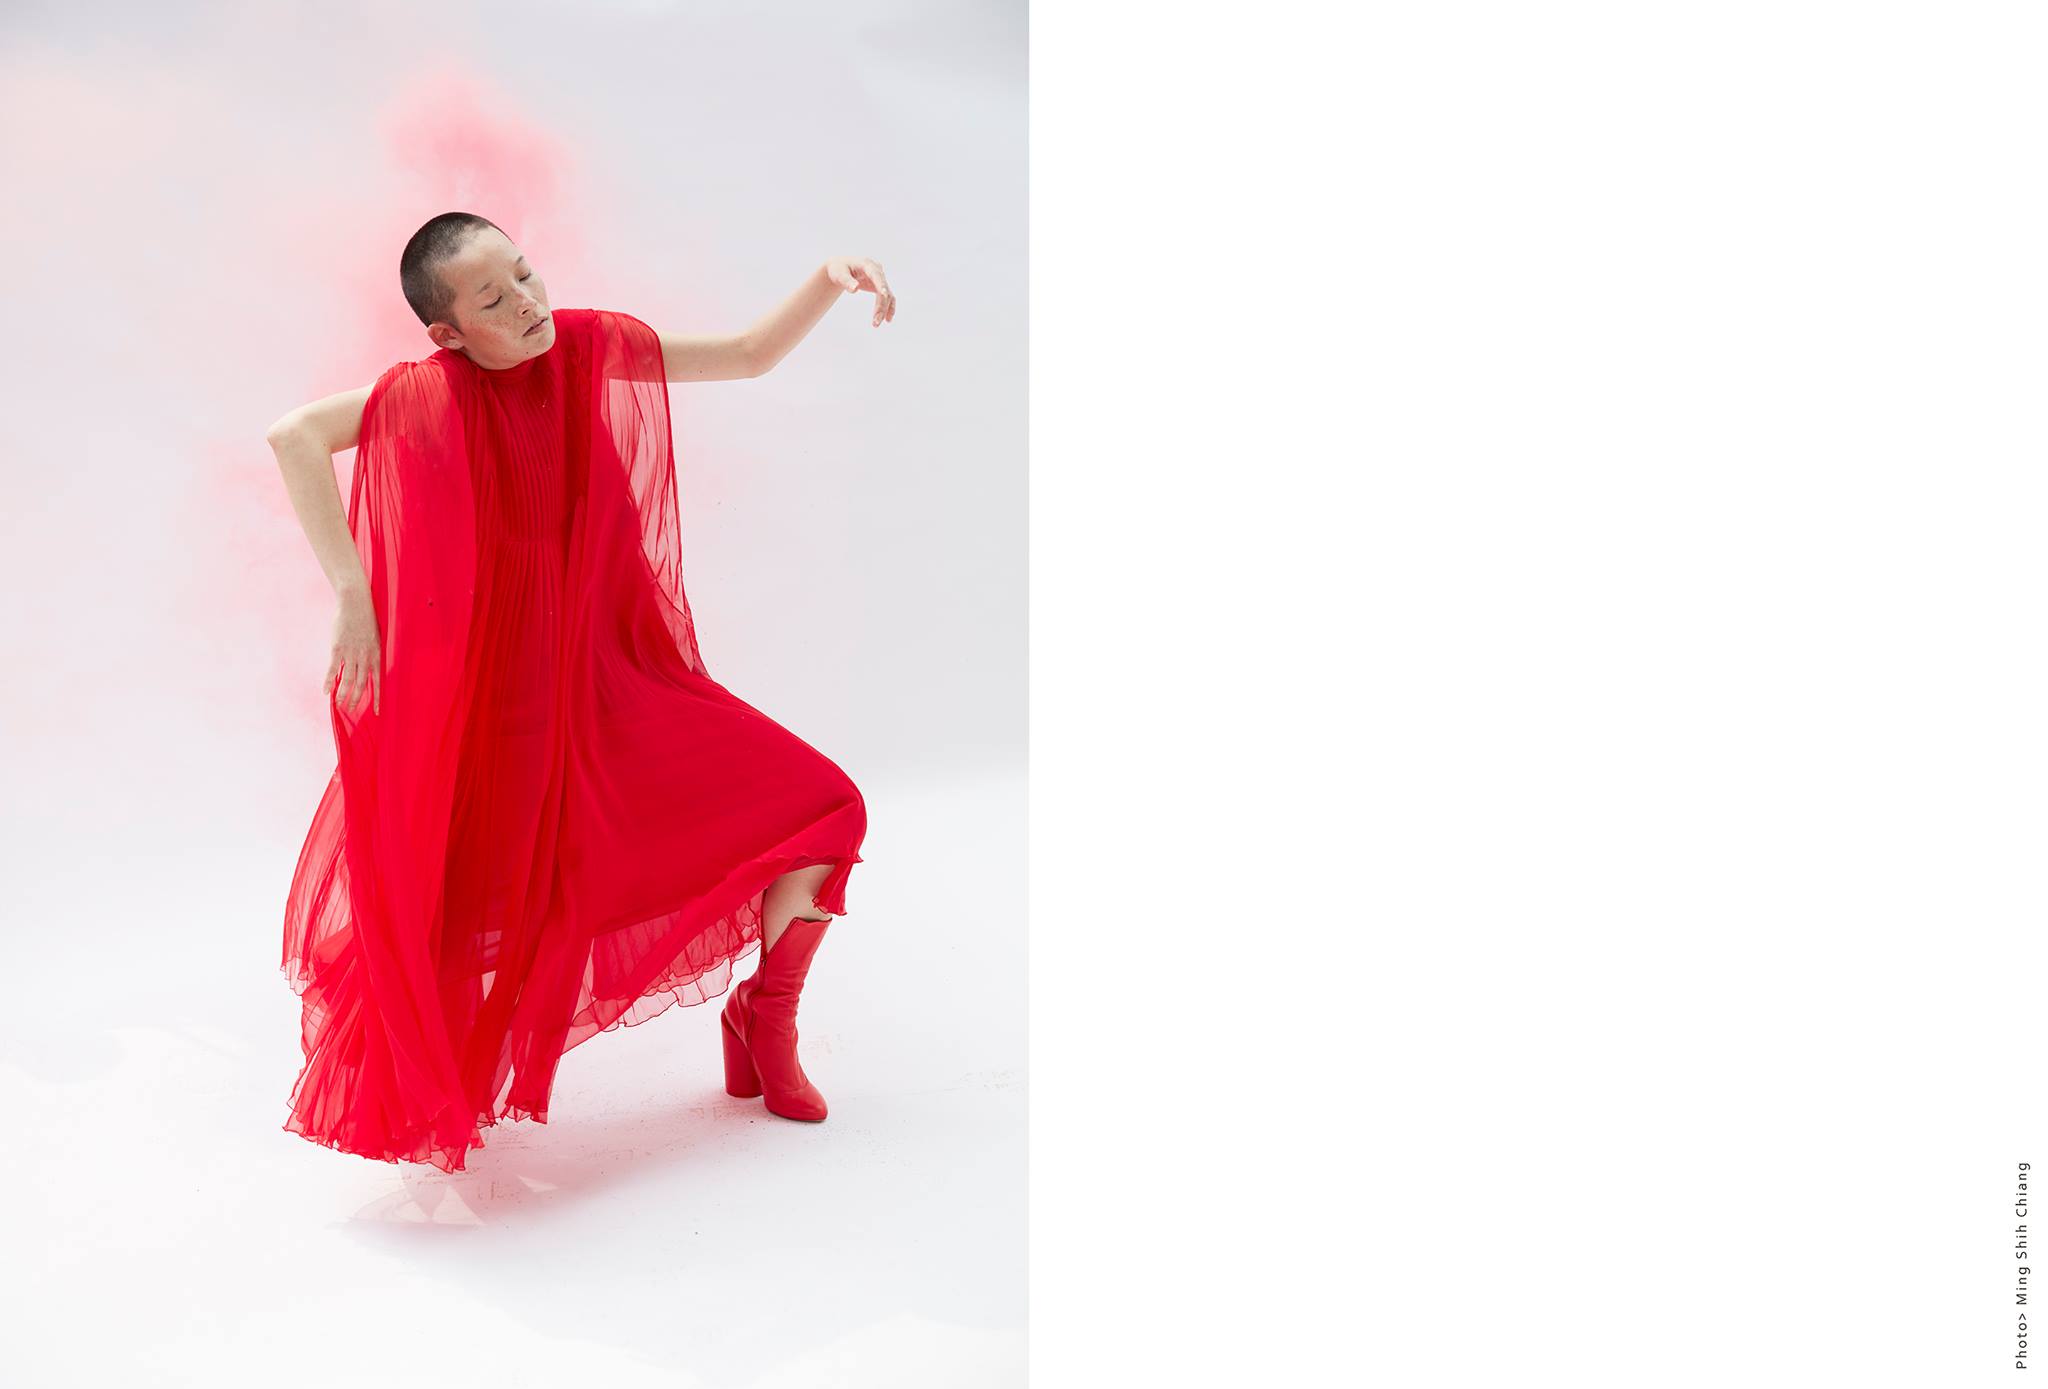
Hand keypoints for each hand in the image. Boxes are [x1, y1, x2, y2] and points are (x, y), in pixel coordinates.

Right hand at [325, 587, 382, 715]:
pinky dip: (329, 681)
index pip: (379, 681)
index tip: (377, 712)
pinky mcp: (337, 648)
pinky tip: (326, 691)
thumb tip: (371, 663)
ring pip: (347, 679)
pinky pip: (333, 669)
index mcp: (377, 654)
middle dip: (357, 699)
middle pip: (361, 684)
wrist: (355, 603)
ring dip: (342, 694)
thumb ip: (373, 652)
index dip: (377, 698)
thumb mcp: (377, 636)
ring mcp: (351, 653)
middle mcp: (365, 657)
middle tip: (352, 711)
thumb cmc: (367, 618)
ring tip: (339, 705)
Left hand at [824, 256, 895, 326]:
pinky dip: (888, 308)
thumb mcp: (838, 274)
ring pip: (887, 295)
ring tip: (876, 324)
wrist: (841, 268)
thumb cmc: (838, 269)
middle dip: (881, 305)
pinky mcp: (880, 286)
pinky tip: (887, 320)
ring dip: (884, 310)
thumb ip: (846, 281)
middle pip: (883, 288)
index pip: (876, 275)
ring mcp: (880, 278)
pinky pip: (888, 298)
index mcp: (867, 264)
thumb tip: (855, 289)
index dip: (881, 285)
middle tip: (875, 323)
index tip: (883, 295)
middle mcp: (876, 270)